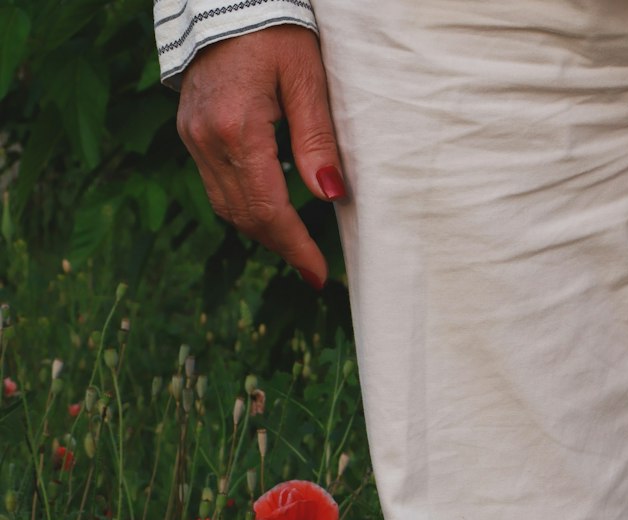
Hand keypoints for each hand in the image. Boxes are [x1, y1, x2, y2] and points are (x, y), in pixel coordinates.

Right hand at [176, 25, 344, 284]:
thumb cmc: (274, 27)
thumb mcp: (306, 78)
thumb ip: (317, 140)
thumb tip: (330, 196)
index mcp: (237, 129)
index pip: (268, 209)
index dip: (295, 248)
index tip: (319, 276)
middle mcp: (207, 139)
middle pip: (244, 216)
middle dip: (281, 246)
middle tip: (312, 267)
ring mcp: (192, 137)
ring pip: (226, 207)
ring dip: (262, 230)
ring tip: (295, 245)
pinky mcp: (189, 131)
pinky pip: (216, 185)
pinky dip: (244, 205)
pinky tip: (269, 210)